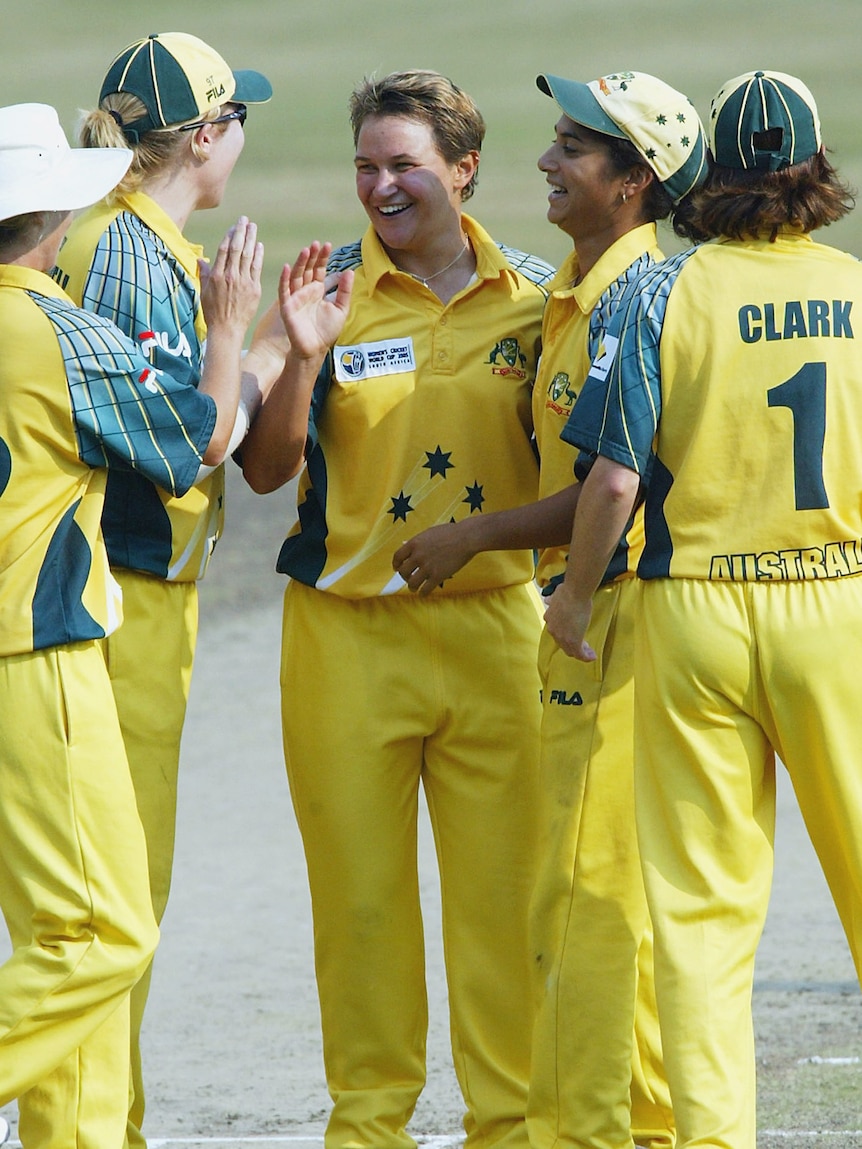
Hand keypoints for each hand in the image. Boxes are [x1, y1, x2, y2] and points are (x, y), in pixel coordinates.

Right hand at [199, 216, 263, 333]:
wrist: (227, 330)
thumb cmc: (213, 313)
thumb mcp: (203, 292)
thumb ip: (203, 274)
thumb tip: (200, 260)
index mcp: (216, 275)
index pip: (224, 249)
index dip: (229, 235)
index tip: (234, 226)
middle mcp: (230, 276)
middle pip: (237, 248)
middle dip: (242, 232)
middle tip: (246, 220)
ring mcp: (243, 282)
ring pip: (248, 256)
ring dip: (251, 239)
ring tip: (253, 227)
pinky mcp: (254, 290)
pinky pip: (256, 269)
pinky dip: (258, 256)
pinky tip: (259, 246)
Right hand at [278, 242, 353, 360]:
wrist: (315, 349)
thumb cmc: (327, 331)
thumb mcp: (341, 309)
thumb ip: (344, 291)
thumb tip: (349, 271)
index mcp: (318, 291)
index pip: (319, 270)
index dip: (323, 258)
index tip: (327, 245)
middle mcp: (305, 291)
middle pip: (308, 269)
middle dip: (312, 257)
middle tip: (317, 244)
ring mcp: (295, 298)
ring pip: (296, 276)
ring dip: (300, 263)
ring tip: (306, 250)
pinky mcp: (287, 307)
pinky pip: (284, 291)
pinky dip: (284, 279)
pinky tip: (286, 267)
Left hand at [393, 523, 477, 594]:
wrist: (466, 538)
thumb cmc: (450, 532)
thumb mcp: (429, 533)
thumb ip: (418, 542)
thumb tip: (406, 545)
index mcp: (414, 543)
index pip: (397, 557)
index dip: (396, 564)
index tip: (397, 568)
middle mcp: (418, 556)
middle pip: (403, 571)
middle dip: (404, 576)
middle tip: (409, 578)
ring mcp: (427, 567)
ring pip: (412, 583)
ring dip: (412, 587)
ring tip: (415, 588)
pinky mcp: (438, 576)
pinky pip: (425, 589)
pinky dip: (423, 593)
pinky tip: (424, 593)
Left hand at [543, 581, 596, 660]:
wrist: (574, 593)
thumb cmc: (568, 591)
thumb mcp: (556, 596)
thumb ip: (553, 601)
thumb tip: (548, 599)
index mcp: (549, 619)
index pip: (557, 632)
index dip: (566, 634)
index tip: (575, 633)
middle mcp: (553, 629)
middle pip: (562, 643)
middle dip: (573, 644)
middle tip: (584, 644)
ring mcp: (562, 637)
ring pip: (570, 650)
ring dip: (581, 651)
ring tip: (590, 652)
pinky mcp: (573, 642)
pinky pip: (580, 654)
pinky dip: (586, 657)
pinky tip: (592, 657)